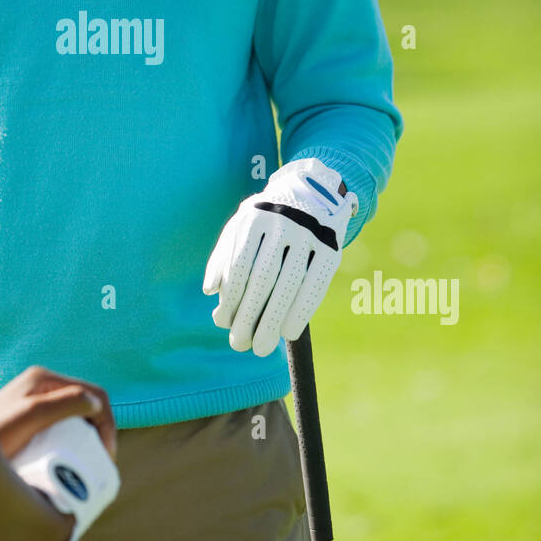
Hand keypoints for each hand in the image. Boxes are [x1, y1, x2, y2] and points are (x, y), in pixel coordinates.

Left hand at [0, 365, 115, 460]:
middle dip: (100, 431)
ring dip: (88, 437)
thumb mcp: (28, 419)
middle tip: (100, 464)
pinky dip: (74, 440)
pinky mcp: (28, 417)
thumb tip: (96, 402)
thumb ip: (61, 405)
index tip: (106, 456)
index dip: (107, 423)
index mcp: (44, 378)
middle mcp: (41, 384)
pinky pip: (62, 425)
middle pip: (87, 404)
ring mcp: (34, 400)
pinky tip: (71, 459)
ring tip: (88, 465)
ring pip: (76, 416)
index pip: (94, 393)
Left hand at [203, 159, 357, 356]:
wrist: (309, 194)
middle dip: (249, 316)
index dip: (230, 297)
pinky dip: (301, 312)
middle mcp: (282, 223)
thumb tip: (210, 291)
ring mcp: (309, 234)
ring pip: (289, 284)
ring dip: (273, 320)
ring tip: (261, 346)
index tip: (223, 323)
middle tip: (239, 344)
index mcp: (254, 218)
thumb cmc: (265, 222)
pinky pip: (315, 285)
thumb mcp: (240, 228)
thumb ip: (223, 257)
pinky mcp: (331, 247)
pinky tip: (288, 333)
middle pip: (263, 278)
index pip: (239, 265)